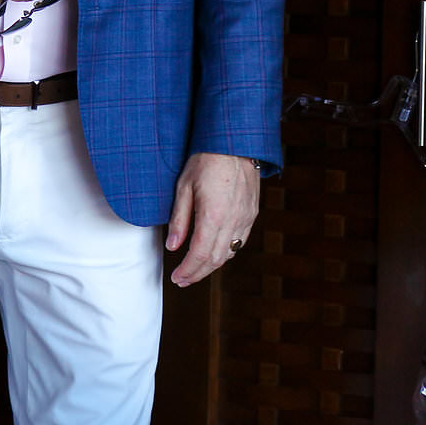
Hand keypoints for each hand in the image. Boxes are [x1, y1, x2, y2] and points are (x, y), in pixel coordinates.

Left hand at [166, 153, 261, 286]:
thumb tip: (173, 246)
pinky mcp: (252, 214)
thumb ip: (179, 220)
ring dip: (212, 266)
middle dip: (198, 273)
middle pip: (217, 259)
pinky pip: (240, 242)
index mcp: (214, 216)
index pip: (201, 254)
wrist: (235, 144)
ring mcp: (246, 219)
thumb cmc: (205, 160)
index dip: (188, 270)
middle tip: (182, 280)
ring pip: (230, 253)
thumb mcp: (183, 187)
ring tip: (195, 270)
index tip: (177, 278)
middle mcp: (234, 221)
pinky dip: (226, 253)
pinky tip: (214, 253)